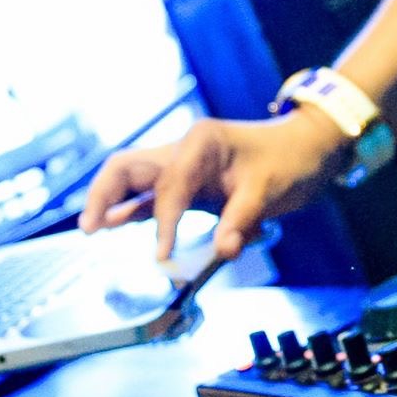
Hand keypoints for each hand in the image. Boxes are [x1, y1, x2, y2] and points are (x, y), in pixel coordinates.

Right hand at [80, 108, 349, 260]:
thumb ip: (240, 220)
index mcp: (200, 142)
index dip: (164, 222)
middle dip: (104, 195)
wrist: (307, 147)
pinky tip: (114, 226)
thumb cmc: (289, 160)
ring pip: (131, 178)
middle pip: (127, 167)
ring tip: (91, 231)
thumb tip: (223, 251)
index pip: (169, 185)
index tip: (162, 254)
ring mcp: (182, 163)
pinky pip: (149, 194)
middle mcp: (183, 148)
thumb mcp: (269, 191)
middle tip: (89, 230)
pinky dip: (131, 209)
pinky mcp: (186, 181)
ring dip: (110, 201)